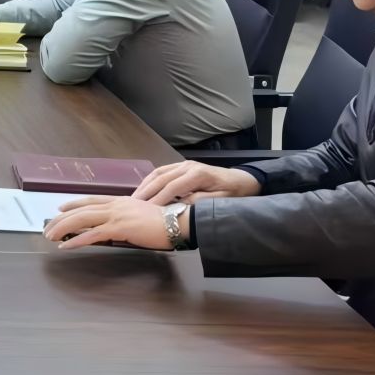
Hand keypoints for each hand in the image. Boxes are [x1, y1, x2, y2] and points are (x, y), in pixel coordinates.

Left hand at [44, 196, 170, 250]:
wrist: (178, 222)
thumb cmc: (164, 223)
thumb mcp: (140, 216)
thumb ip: (125, 218)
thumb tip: (114, 227)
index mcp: (120, 200)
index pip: (91, 200)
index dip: (73, 204)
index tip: (60, 208)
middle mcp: (115, 204)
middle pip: (81, 210)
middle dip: (61, 219)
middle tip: (48, 228)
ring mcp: (117, 215)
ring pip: (82, 219)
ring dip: (63, 228)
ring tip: (50, 236)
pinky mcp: (120, 228)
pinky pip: (93, 234)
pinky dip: (77, 239)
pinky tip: (66, 244)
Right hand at [133, 160, 260, 204]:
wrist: (242, 181)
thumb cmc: (233, 193)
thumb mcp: (220, 200)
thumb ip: (200, 202)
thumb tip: (179, 205)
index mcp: (198, 174)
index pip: (173, 187)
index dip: (158, 199)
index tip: (146, 211)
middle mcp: (188, 166)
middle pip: (161, 178)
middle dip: (146, 192)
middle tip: (132, 206)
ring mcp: (183, 164)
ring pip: (158, 173)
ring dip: (144, 185)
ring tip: (133, 199)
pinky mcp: (181, 165)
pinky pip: (161, 171)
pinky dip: (150, 180)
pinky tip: (143, 190)